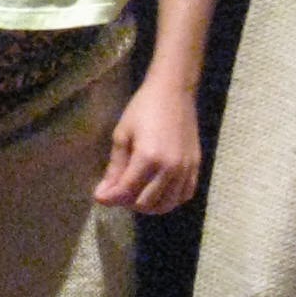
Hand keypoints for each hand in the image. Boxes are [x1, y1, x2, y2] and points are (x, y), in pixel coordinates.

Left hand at [95, 77, 201, 213]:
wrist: (174, 92)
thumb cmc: (143, 108)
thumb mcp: (122, 135)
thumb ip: (114, 168)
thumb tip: (103, 195)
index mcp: (148, 158)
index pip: (126, 191)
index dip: (110, 198)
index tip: (99, 196)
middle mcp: (170, 168)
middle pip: (145, 203)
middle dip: (127, 202)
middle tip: (118, 191)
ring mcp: (186, 169)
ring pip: (166, 205)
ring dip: (148, 205)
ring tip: (136, 192)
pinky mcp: (196, 167)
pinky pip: (184, 196)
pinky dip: (169, 200)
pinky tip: (158, 190)